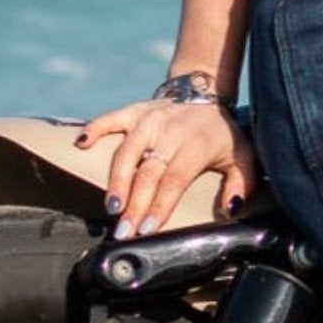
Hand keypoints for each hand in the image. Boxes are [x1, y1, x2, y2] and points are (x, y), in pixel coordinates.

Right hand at [75, 98, 256, 239]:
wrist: (205, 90)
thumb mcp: (243, 156)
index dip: (160, 204)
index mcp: (196, 144)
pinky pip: (110, 118)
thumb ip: (240, 184)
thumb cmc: (221, 132)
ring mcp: (149, 118)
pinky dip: (94, 129)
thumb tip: (232, 209)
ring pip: (127, 151)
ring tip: (110, 207)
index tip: (148, 228)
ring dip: (116, 180)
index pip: (174, 179)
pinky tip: (80, 144)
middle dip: (134, 204)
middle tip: (123, 231)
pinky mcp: (133, 110)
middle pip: (147, 172)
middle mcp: (169, 131)